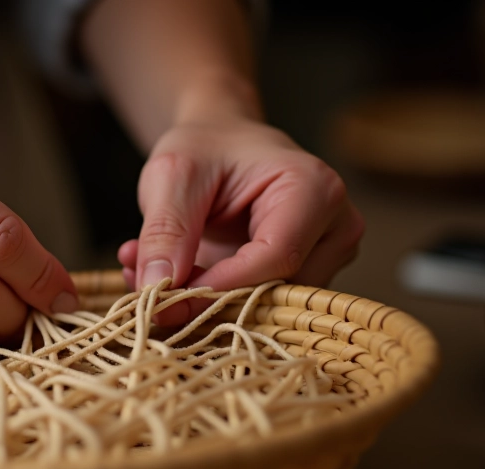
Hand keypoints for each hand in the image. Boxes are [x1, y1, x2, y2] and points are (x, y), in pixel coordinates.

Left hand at [118, 116, 363, 321]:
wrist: (220, 144)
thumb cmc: (205, 148)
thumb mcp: (172, 175)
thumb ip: (165, 230)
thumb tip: (157, 289)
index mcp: (315, 189)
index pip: (278, 257)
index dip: (221, 285)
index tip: (167, 295)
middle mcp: (336, 228)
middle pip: (278, 291)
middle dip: (209, 298)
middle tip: (148, 289)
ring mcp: (328, 257)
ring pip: (268, 307)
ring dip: (206, 302)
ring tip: (155, 274)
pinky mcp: (308, 278)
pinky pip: (262, 306)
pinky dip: (213, 299)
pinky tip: (176, 277)